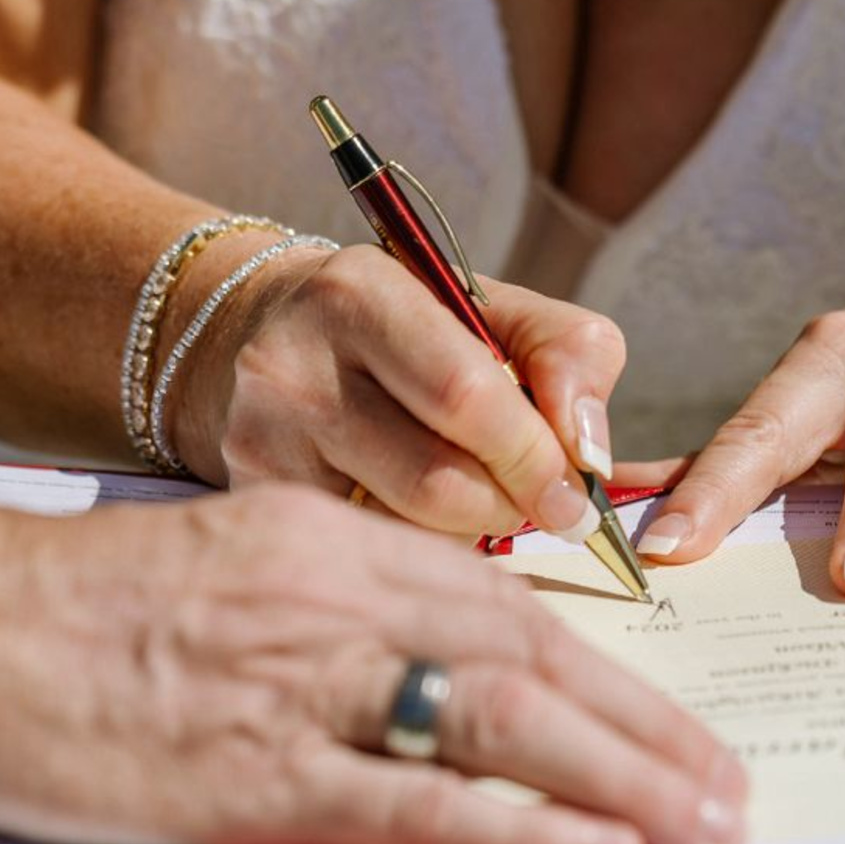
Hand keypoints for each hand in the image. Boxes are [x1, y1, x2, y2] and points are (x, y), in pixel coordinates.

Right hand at [0, 476, 745, 843]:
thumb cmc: (81, 603)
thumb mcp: (238, 563)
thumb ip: (344, 608)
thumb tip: (444, 678)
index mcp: (341, 542)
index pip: (510, 608)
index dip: (609, 670)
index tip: (672, 719)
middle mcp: (344, 600)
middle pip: (536, 664)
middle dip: (649, 731)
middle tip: (726, 788)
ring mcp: (305, 685)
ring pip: (503, 726)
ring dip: (622, 781)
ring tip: (702, 826)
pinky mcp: (253, 772)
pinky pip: (415, 799)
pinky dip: (519, 828)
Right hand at [174, 242, 623, 542]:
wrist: (275, 332)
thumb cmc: (414, 329)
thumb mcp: (499, 312)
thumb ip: (571, 358)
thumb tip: (591, 454)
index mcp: (361, 293)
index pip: (465, 395)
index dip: (534, 457)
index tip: (577, 498)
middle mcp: (292, 363)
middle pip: (436, 480)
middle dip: (509, 507)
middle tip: (539, 508)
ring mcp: (261, 437)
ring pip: (402, 530)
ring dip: (467, 534)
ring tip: (480, 501)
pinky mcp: (252, 494)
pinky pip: (365, 550)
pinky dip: (416, 548)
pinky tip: (422, 516)